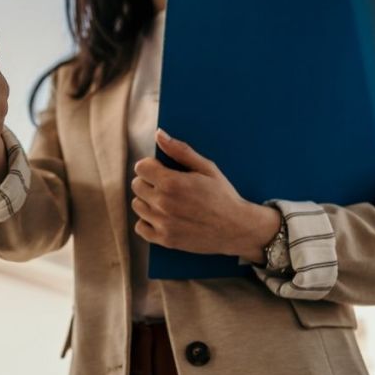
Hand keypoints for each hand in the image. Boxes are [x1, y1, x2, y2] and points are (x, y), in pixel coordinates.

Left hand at [130, 128, 280, 262]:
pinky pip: (140, 228)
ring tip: (166, 201)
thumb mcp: (206, 168)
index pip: (140, 167)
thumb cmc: (223, 195)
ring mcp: (162, 223)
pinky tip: (162, 217)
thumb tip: (159, 134)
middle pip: (137, 186)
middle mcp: (163, 203)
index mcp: (171, 183)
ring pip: (137, 206)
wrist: (237, 228)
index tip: (162, 170)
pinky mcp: (164, 240)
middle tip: (167, 186)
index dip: (151, 166)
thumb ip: (180, 150)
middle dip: (149, 182)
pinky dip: (148, 222)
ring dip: (147, 201)